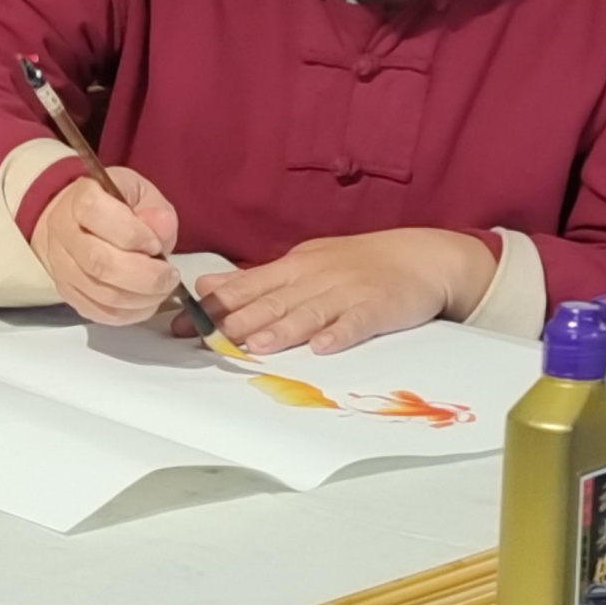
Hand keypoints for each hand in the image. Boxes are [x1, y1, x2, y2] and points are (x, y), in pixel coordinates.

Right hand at [29, 172, 181, 326]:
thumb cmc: (113, 204)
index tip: (156, 244)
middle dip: (146, 276)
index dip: (132, 234)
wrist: (76, 220)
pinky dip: (130, 313)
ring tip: (163, 289)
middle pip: (100, 263)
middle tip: (170, 276)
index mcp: (79, 198)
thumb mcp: (140, 193)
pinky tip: (147, 302)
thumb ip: (154, 209)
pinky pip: (99, 312)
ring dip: (142, 298)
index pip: (96, 213)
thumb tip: (161, 229)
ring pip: (102, 293)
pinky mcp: (67, 293)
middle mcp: (63, 233)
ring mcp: (61, 267)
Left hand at [194, 229, 493, 355]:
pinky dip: (339, 334)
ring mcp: (347, 292)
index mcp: (295, 266)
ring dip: (282, 329)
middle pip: (272, 301)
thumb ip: (259, 280)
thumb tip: (210, 288)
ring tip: (256, 346)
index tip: (183, 322)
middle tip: (208, 338)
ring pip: (309, 312)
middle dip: (238, 320)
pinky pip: (356, 322)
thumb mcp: (306, 264)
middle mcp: (316, 277)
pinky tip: (322, 347)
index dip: (215, 305)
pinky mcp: (378, 307)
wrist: (422, 256)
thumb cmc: (359, 265)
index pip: (247, 286)